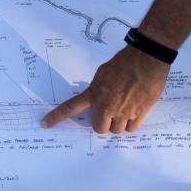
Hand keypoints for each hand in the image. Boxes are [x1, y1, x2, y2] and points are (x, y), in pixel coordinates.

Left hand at [42, 45, 169, 132]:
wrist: (146, 59)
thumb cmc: (124, 63)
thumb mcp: (102, 75)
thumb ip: (97, 89)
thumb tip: (99, 98)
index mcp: (94, 94)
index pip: (70, 108)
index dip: (56, 117)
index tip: (45, 123)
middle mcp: (107, 106)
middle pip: (99, 128)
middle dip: (103, 124)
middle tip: (108, 115)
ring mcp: (123, 111)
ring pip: (116, 130)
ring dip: (118, 124)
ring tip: (123, 111)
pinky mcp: (140, 113)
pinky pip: (132, 128)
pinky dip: (131, 124)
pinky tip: (133, 113)